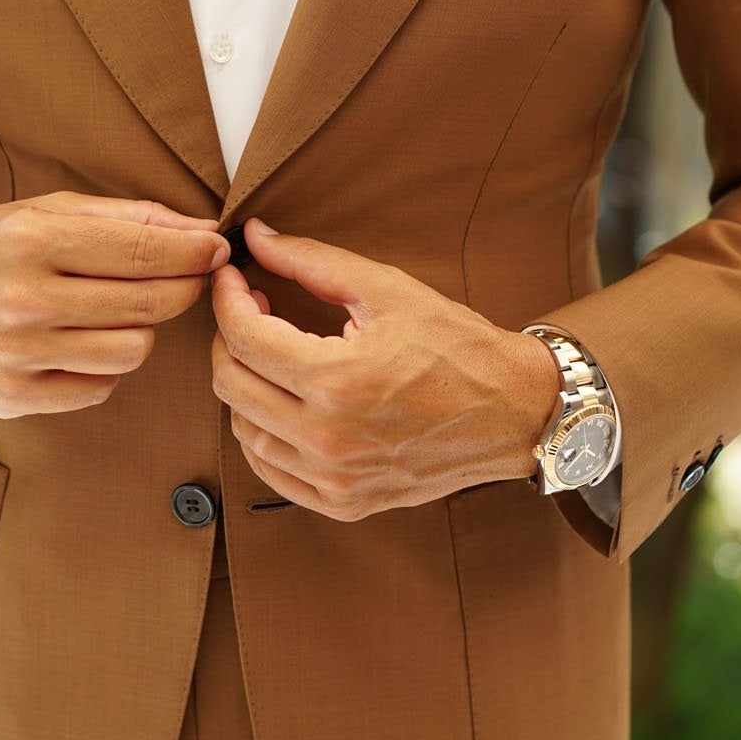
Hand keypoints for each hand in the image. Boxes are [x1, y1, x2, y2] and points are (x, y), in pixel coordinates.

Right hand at [0, 191, 229, 416]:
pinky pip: (100, 388)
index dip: (195, 252)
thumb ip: (122, 219)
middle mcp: (22, 299)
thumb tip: (200, 232)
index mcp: (29, 240)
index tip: (218, 248)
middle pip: (148, 303)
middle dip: (184, 287)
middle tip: (189, 277)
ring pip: (133, 351)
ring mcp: (16, 355)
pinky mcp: (13, 397)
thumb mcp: (39, 212)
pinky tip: (83, 344)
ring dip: (142, 330)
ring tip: (121, 311)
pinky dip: (106, 367)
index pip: (143, 251)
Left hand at [210, 218, 560, 519]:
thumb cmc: (457, 347)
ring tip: (272, 354)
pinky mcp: (343, 502)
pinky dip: (261, 432)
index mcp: (338, 381)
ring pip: (243, 429)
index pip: (244, 338)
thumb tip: (256, 237)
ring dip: (245, 385)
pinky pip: (269, 469)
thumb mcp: (387, 290)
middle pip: (232, 384)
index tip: (232, 278)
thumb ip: (312, 261)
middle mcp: (329, 438)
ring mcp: (334, 479)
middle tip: (252, 309)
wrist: (513, 413)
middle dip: (229, 337)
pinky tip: (281, 401)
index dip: (226, 299)